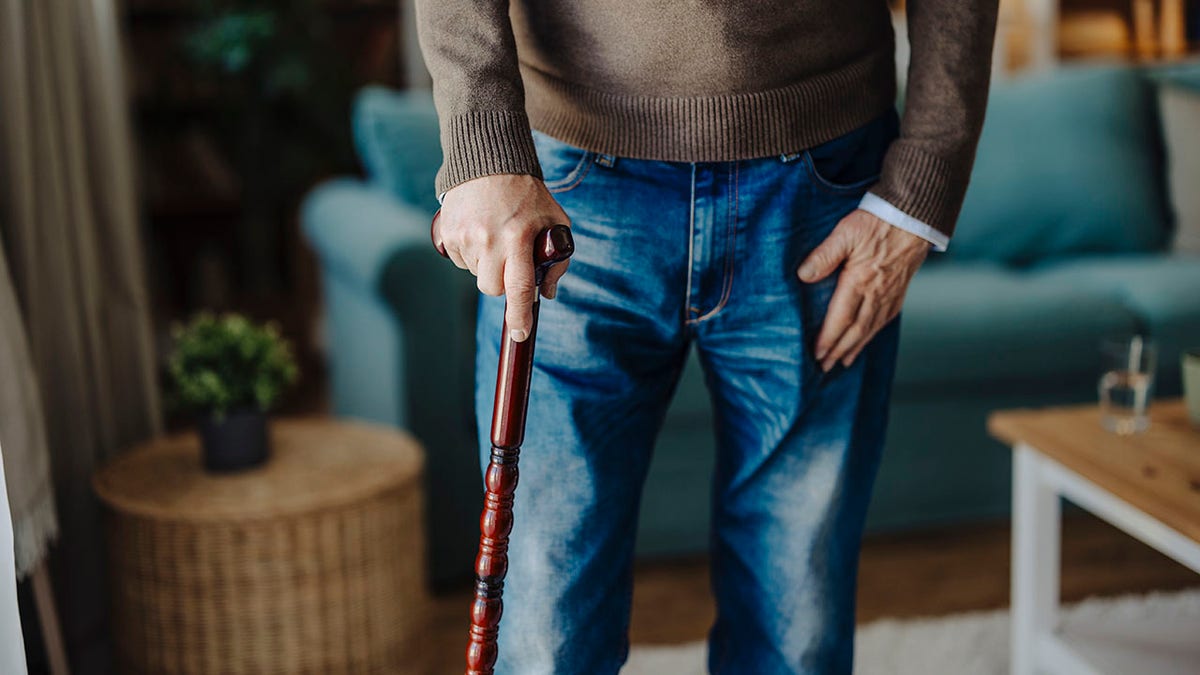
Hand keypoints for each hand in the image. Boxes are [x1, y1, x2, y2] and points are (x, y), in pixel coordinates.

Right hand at [436, 174, 570, 341]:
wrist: (489, 162)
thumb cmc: (528, 196)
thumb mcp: (555, 221)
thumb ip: (557, 260)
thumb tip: (547, 294)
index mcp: (519, 237)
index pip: (519, 288)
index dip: (520, 316)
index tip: (521, 334)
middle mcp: (490, 239)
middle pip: (493, 289)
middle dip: (503, 283)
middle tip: (511, 260)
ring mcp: (466, 236)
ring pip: (476, 276)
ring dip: (487, 267)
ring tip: (495, 237)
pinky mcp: (448, 234)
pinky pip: (461, 262)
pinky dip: (471, 255)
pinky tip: (480, 232)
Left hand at [797, 209, 929, 371]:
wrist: (915, 217)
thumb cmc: (878, 221)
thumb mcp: (846, 232)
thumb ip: (824, 255)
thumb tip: (804, 275)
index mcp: (860, 282)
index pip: (841, 318)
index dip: (828, 339)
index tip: (816, 354)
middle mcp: (876, 294)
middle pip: (855, 330)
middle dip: (839, 351)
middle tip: (824, 367)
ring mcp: (890, 294)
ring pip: (871, 328)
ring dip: (855, 347)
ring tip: (842, 362)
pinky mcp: (899, 291)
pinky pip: (885, 319)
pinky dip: (873, 334)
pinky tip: (866, 339)